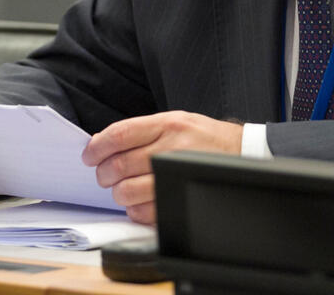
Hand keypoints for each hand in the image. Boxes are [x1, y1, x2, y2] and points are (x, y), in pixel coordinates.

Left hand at [81, 111, 242, 224]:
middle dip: (103, 174)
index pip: (120, 134)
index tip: (88, 156)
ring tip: (122, 189)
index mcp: (167, 124)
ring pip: (128, 190)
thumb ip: (142, 130)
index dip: (97, 147)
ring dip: (118, 193)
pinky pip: (145, 211)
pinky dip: (135, 211)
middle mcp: (172, 147)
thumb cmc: (205, 138)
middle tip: (104, 176)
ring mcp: (176, 174)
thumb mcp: (176, 121)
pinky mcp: (180, 197)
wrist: (244, 151)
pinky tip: (139, 203)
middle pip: (119, 164)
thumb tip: (102, 144)